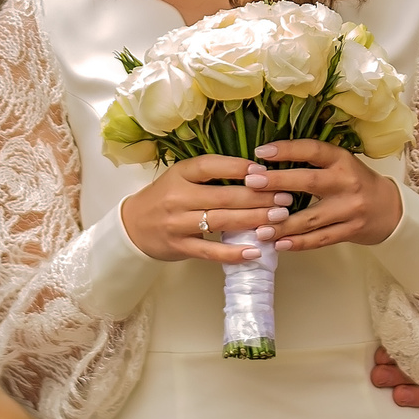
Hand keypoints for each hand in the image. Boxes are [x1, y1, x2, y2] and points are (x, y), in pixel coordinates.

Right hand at [120, 154, 291, 263]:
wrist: (133, 226)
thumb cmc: (165, 198)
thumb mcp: (180, 177)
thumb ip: (209, 174)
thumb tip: (254, 172)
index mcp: (179, 174)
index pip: (210, 166)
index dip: (237, 167)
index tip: (263, 170)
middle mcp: (177, 197)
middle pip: (223, 196)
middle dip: (258, 197)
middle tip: (285, 198)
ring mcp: (178, 224)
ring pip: (221, 221)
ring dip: (253, 220)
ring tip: (278, 219)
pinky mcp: (180, 247)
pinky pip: (211, 251)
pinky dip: (233, 252)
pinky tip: (255, 251)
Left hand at [248, 139, 402, 253]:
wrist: (390, 209)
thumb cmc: (356, 183)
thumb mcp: (341, 165)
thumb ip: (312, 164)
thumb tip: (268, 163)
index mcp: (342, 160)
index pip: (313, 150)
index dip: (287, 149)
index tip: (261, 152)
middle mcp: (347, 182)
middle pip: (309, 182)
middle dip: (277, 182)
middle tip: (251, 183)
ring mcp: (350, 209)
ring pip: (312, 218)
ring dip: (283, 225)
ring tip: (259, 229)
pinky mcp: (351, 231)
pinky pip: (320, 239)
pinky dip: (299, 243)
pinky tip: (279, 244)